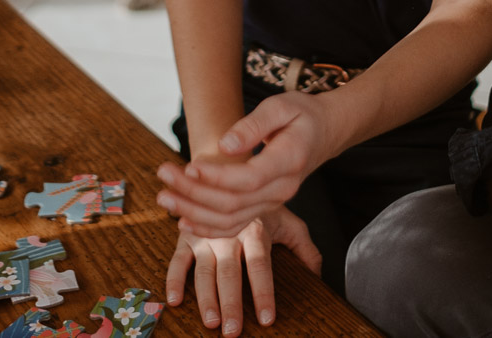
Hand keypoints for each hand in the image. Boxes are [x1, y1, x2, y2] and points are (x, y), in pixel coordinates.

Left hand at [157, 93, 337, 237]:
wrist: (324, 132)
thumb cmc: (301, 114)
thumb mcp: (281, 106)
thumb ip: (254, 125)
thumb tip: (225, 145)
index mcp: (288, 161)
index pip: (249, 178)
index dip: (216, 177)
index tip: (189, 166)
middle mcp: (282, 189)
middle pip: (234, 203)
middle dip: (194, 194)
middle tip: (164, 176)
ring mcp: (274, 202)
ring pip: (231, 220)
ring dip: (194, 213)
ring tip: (164, 197)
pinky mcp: (264, 207)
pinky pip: (235, 226)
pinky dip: (208, 228)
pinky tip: (183, 222)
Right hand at [165, 207, 321, 335]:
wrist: (227, 170)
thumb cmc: (260, 204)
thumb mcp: (287, 221)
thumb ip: (304, 249)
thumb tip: (317, 277)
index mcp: (255, 231)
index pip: (260, 267)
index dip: (263, 293)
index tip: (267, 319)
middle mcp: (229, 234)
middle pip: (230, 274)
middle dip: (231, 305)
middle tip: (232, 331)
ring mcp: (206, 236)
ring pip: (204, 272)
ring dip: (205, 299)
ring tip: (210, 321)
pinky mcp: (186, 236)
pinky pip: (177, 260)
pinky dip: (173, 280)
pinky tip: (174, 300)